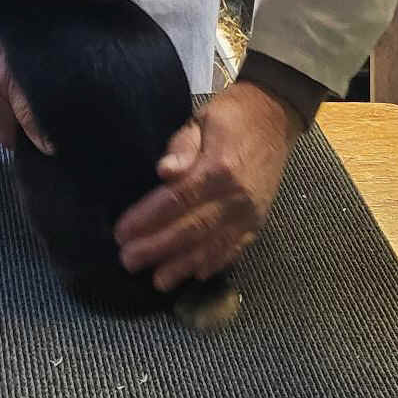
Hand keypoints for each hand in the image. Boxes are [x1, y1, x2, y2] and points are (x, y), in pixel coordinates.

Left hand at [114, 81, 301, 292]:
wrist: (276, 116)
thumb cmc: (231, 116)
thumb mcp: (201, 120)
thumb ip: (181, 146)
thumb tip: (164, 171)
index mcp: (218, 168)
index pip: (176, 200)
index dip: (147, 220)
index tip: (122, 233)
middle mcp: (236, 196)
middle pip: (191, 229)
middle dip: (157, 248)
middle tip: (128, 261)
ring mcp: (250, 212)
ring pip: (213, 245)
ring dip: (183, 265)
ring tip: (158, 281)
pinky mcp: (259, 220)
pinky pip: (235, 247)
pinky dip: (215, 263)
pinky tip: (196, 274)